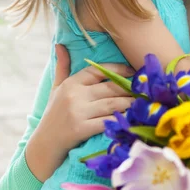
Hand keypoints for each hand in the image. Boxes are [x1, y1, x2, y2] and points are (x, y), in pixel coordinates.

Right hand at [26, 45, 134, 181]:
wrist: (44, 145)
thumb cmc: (54, 114)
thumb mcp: (56, 89)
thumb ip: (62, 66)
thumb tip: (60, 44)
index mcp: (71, 83)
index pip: (99, 70)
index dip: (119, 70)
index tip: (134, 72)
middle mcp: (75, 95)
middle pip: (111, 87)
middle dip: (130, 88)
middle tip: (145, 89)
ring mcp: (78, 112)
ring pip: (113, 104)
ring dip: (131, 103)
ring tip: (143, 102)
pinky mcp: (82, 129)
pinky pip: (108, 121)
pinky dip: (122, 119)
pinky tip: (133, 117)